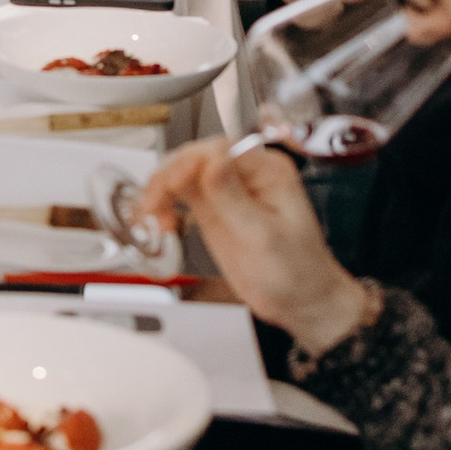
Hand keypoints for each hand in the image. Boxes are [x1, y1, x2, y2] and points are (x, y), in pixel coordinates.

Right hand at [140, 138, 369, 353]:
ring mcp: (226, 188)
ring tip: (153, 216)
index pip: (220, 149)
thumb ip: (235, 199)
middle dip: (168, 176)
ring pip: (181, 171)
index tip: (171, 184)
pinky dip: (163, 202)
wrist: (297, 300)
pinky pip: (178, 192)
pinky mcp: (211, 207)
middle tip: (153, 206)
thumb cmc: (296, 271)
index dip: (189, 163)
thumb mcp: (264, 237)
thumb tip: (213, 162)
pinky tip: (158, 219)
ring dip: (160, 189)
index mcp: (267, 170)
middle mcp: (245, 172)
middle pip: (194, 156)